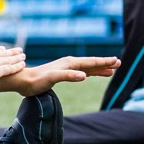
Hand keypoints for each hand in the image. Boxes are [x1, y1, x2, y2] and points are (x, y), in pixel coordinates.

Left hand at [0, 55, 118, 95]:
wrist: (24, 82)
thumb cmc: (37, 81)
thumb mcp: (52, 78)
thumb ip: (68, 76)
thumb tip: (84, 76)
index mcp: (70, 63)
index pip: (91, 62)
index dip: (104, 62)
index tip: (116, 61)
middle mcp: (69, 63)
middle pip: (91, 63)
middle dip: (105, 63)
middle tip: (119, 63)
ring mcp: (66, 68)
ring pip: (87, 67)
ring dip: (99, 68)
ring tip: (111, 69)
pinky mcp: (63, 73)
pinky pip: (81, 71)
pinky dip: (90, 72)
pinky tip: (92, 74)